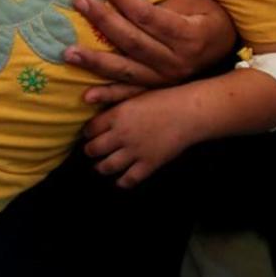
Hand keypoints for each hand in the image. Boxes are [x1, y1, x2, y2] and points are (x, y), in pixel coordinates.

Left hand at [65, 0, 235, 103]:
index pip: (147, 16)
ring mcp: (167, 80)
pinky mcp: (158, 91)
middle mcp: (176, 62)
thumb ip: (160, 2)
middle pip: (132, 41)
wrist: (228, 49)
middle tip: (79, 2)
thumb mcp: (193, 2)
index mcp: (188, 36)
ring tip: (69, 52)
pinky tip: (87, 96)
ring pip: (127, 70)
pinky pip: (131, 94)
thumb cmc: (208, 17)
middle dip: (103, 20)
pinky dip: (109, 96)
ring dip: (96, 62)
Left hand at [81, 84, 202, 188]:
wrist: (188, 113)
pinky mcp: (148, 164)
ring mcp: (134, 151)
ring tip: (100, 167)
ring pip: (107, 166)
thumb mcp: (134, 94)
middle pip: (94, 149)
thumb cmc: (163, 99)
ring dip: (100, 168)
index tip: (88, 135)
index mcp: (117, 115)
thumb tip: (88, 99)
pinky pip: (129, 179)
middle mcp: (121, 134)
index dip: (87, 133)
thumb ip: (113, 100)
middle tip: (91, 151)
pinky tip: (119, 180)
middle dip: (90, 151)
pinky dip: (121, 182)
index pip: (90, 129)